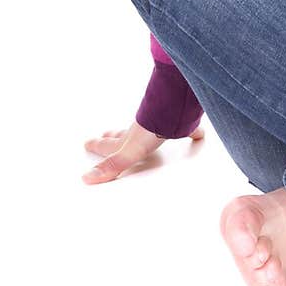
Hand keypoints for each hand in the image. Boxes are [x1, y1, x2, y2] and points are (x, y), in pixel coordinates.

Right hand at [82, 120, 204, 183]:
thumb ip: (112, 166)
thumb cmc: (154, 127)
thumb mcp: (129, 152)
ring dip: (146, 131)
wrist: (176, 108)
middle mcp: (143, 129)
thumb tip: (87, 178)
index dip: (98, 145)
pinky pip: (187, 127)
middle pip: (125, 133)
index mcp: (130, 138)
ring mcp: (161, 123)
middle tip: (106, 134)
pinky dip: (192, 131)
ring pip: (150, 127)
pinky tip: (198, 134)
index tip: (87, 142)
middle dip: (115, 135)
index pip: (110, 144)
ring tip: (144, 133)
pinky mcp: (182, 122)